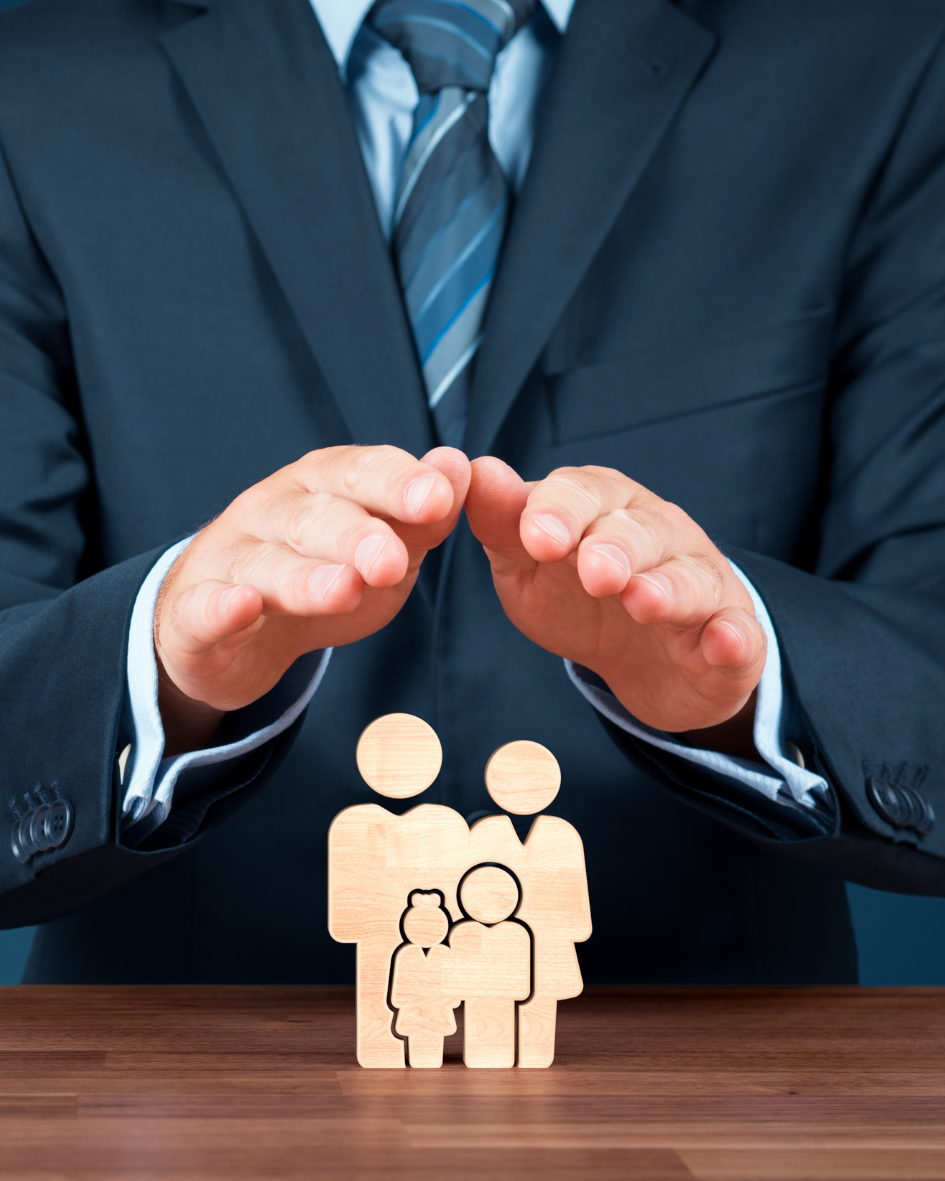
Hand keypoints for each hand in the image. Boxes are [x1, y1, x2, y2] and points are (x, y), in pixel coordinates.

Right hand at [155, 445, 469, 753]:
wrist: (232, 631)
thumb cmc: (322, 575)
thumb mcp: (386, 550)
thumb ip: (421, 518)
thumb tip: (459, 466)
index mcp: (321, 486)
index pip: (359, 472)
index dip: (396, 483)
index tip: (437, 496)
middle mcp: (271, 511)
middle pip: (314, 516)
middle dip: (356, 534)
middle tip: (392, 559)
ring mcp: (229, 559)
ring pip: (266, 564)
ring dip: (304, 577)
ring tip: (344, 589)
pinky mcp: (194, 613)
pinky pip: (207, 608)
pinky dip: (222, 606)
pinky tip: (242, 605)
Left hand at [465, 459, 765, 745]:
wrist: (642, 662)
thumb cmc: (579, 597)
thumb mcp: (528, 563)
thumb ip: (502, 522)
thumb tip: (476, 469)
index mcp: (606, 507)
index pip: (584, 494)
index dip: (561, 512)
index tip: (536, 538)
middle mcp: (661, 535)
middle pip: (642, 532)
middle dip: (617, 547)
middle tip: (594, 572)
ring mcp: (703, 584)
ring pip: (691, 579)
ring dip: (668, 589)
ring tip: (642, 601)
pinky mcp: (734, 636)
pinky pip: (740, 634)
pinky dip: (734, 637)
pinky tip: (724, 641)